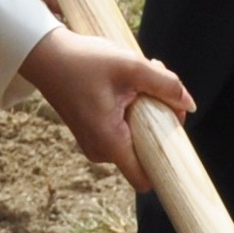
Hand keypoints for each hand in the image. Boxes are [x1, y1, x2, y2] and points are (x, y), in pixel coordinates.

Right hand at [16, 23, 193, 188]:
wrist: (44, 53)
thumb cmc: (83, 61)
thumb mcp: (130, 66)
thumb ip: (165, 85)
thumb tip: (189, 105)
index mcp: (109, 143)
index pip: (146, 179)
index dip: (168, 165)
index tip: (176, 137)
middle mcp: (100, 150)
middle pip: (146, 151)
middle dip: (159, 122)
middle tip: (153, 87)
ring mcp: (93, 142)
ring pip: (135, 137)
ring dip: (145, 112)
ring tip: (136, 80)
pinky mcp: (91, 131)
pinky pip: (122, 129)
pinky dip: (130, 111)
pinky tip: (125, 84)